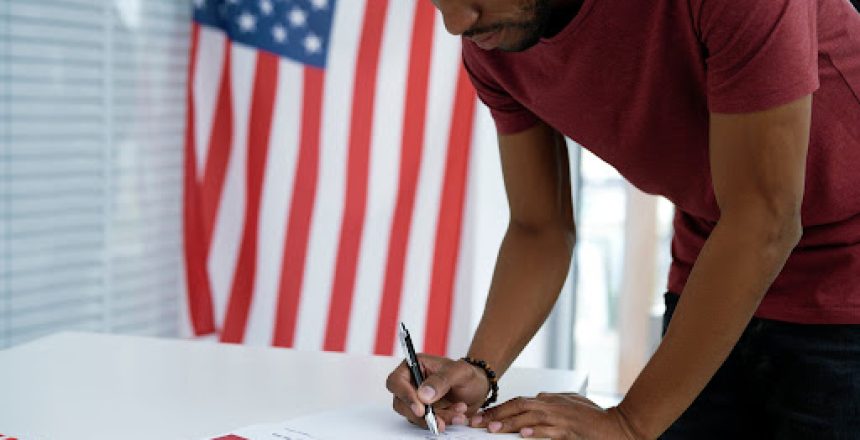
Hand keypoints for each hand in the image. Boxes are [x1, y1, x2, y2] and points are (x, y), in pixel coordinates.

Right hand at [385, 354, 489, 431]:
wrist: (477, 389)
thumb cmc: (467, 375)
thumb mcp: (459, 372)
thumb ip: (441, 380)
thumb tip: (423, 394)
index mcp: (415, 366)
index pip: (396, 381)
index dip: (405, 396)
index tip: (420, 408)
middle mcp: (412, 383)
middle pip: (401, 403)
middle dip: (423, 414)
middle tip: (440, 419)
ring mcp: (417, 399)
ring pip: (414, 416)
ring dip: (435, 419)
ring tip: (457, 413)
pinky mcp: (424, 412)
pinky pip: (426, 422)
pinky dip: (441, 422)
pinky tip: (456, 415)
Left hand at [471, 392, 640, 438]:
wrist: (617, 426)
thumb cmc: (595, 417)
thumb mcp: (569, 403)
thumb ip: (551, 401)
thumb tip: (536, 399)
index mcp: (550, 399)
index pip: (517, 402)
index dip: (498, 409)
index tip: (482, 417)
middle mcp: (552, 405)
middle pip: (518, 407)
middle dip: (496, 415)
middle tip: (478, 423)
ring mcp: (560, 417)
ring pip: (529, 418)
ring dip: (510, 423)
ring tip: (493, 429)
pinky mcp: (569, 430)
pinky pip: (549, 431)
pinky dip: (536, 432)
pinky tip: (523, 435)